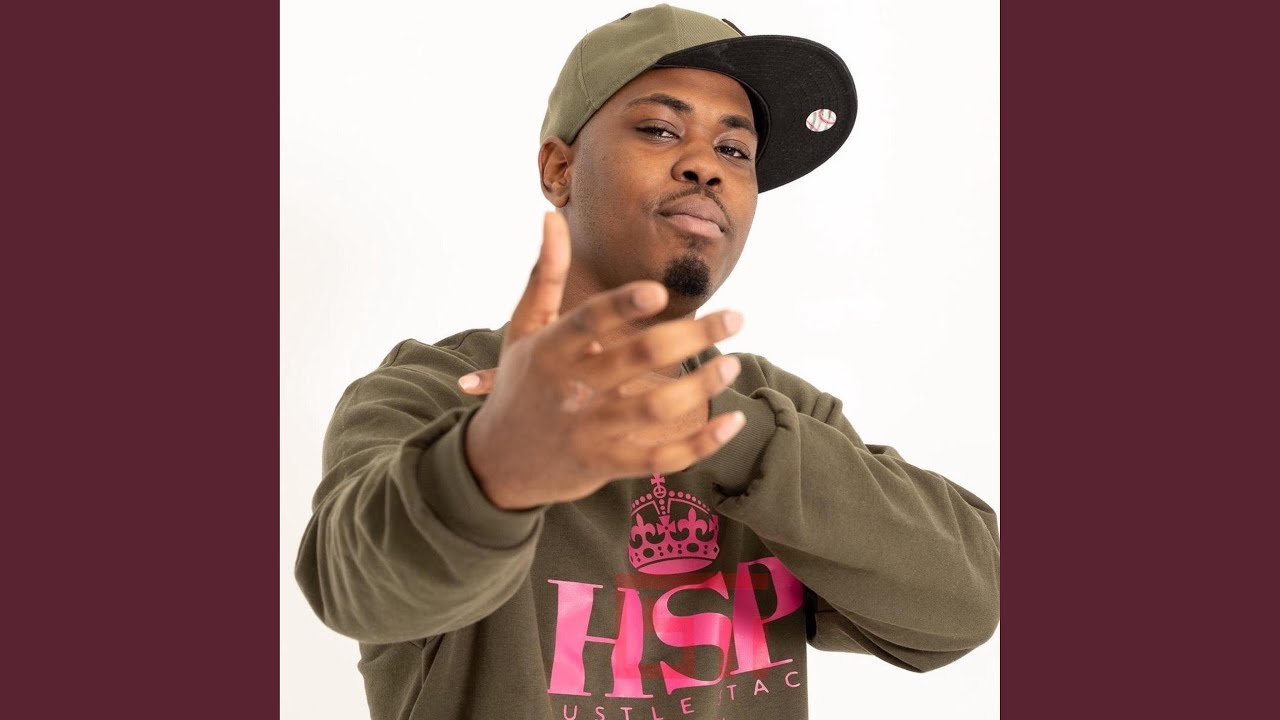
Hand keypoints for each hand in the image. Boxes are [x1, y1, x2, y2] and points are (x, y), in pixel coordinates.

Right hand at [462, 212, 745, 509]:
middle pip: (639, 357)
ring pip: (657, 408)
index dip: (623, 305)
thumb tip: (551, 216)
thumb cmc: (519, 384)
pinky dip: (701, 444)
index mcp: (550, 350)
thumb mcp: (523, 329)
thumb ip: (545, 275)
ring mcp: (591, 430)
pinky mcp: (607, 464)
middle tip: (737, 316)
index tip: (660, 291)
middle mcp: (572, 389)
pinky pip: (661, 459)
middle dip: (694, 335)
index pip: (589, 321)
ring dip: (702, 386)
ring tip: (732, 363)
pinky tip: (732, 422)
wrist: (497, 463)